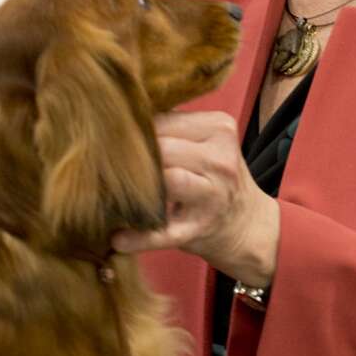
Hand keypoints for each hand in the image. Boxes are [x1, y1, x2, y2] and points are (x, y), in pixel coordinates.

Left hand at [111, 112, 279, 287]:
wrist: (249, 225)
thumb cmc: (215, 179)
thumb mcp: (207, 143)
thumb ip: (172, 128)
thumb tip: (118, 117)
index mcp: (219, 130)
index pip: (165, 120)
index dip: (135, 130)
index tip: (111, 139)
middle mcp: (220, 160)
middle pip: (163, 148)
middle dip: (132, 158)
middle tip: (105, 165)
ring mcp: (213, 196)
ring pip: (167, 181)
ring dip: (136, 189)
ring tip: (110, 193)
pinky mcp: (200, 229)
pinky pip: (164, 232)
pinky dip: (139, 237)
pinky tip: (119, 239)